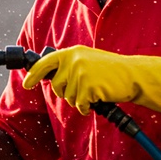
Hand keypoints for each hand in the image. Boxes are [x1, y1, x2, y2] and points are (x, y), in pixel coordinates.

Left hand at [22, 45, 160, 124]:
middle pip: (56, 87)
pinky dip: (87, 107)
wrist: (134, 75)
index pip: (45, 63)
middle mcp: (73, 61)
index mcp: (72, 52)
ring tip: (95, 90)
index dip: (33, 75)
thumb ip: (69, 65)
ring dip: (79, 100)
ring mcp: (80, 74)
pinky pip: (79, 105)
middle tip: (84, 89)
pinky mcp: (87, 88)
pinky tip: (99, 97)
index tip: (27, 84)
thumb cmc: (111, 70)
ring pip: (68, 98)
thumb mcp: (87, 60)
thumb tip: (48, 77)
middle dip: (66, 93)